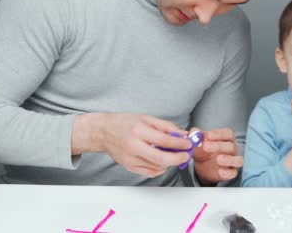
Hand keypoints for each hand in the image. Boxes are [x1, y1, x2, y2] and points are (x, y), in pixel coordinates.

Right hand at [72, 112, 192, 177]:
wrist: (103, 132)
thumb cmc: (124, 123)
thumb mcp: (146, 118)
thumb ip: (165, 127)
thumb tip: (182, 134)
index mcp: (138, 130)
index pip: (163, 140)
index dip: (179, 144)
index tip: (188, 144)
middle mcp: (133, 146)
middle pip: (160, 159)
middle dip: (177, 158)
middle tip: (186, 155)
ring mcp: (130, 159)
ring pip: (156, 167)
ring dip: (170, 163)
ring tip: (174, 155)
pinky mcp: (129, 167)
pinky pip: (149, 172)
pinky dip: (160, 168)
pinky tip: (163, 161)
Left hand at [192, 127, 242, 183]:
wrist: (202, 165)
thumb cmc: (204, 149)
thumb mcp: (198, 141)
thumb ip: (196, 134)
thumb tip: (194, 131)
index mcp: (226, 139)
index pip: (228, 133)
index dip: (219, 134)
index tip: (208, 135)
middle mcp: (232, 149)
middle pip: (231, 146)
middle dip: (219, 146)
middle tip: (205, 146)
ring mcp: (232, 161)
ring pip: (238, 160)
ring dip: (229, 159)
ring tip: (218, 159)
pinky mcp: (230, 172)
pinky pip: (233, 173)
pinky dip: (227, 172)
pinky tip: (219, 171)